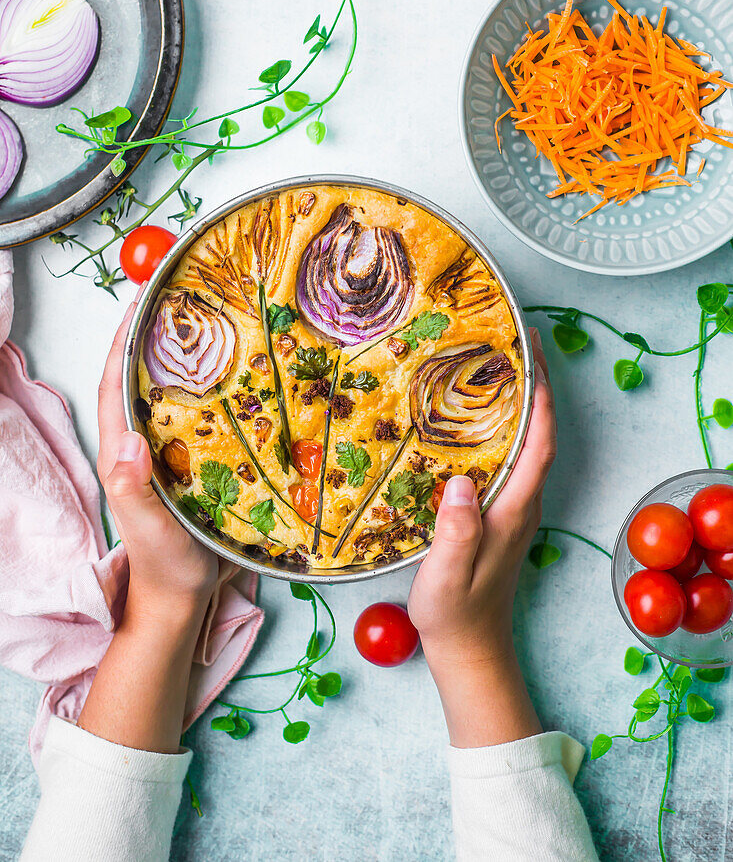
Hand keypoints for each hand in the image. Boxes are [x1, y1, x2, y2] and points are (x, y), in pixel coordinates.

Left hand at [98, 299, 218, 618]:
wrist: (181, 599)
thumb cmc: (164, 567)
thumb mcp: (150, 531)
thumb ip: (134, 491)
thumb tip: (128, 443)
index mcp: (121, 454)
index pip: (114, 383)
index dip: (124, 340)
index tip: (143, 300)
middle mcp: (139, 445)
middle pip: (141, 378)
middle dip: (155, 335)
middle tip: (186, 298)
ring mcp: (164, 453)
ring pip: (169, 393)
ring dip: (184, 357)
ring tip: (213, 323)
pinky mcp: (189, 462)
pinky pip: (196, 414)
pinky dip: (210, 388)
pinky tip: (237, 375)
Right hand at [408, 329, 555, 745]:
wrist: (471, 650)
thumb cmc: (457, 615)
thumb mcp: (448, 576)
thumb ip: (456, 532)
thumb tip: (462, 482)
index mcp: (515, 509)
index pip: (538, 442)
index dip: (539, 396)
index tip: (531, 353)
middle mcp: (521, 501)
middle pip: (536, 432)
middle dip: (531, 384)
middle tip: (507, 340)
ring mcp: (512, 506)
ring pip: (522, 441)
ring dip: (515, 401)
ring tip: (488, 364)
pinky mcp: (497, 511)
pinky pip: (505, 455)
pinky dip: (497, 425)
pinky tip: (469, 414)